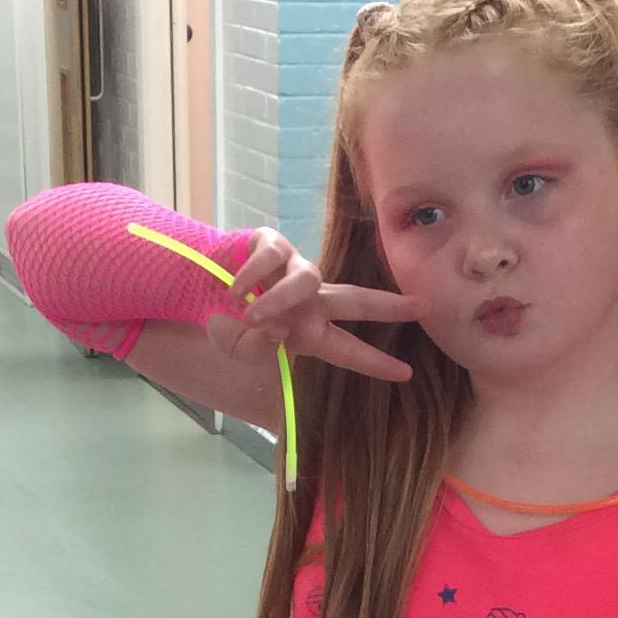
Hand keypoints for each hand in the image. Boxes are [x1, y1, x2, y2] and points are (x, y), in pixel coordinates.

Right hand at [210, 230, 426, 382]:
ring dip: (279, 300)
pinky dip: (250, 278)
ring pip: (305, 280)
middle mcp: (311, 299)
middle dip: (388, 305)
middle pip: (357, 300)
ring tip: (252, 316)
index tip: (406, 374)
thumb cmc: (228, 322)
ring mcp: (293, 268)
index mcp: (308, 331)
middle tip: (420, 307)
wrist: (197, 288)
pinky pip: (270, 259)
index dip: (375, 362)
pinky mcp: (272, 243)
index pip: (347, 349)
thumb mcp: (237, 347)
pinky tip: (234, 290)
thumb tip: (277, 330)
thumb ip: (255, 348)